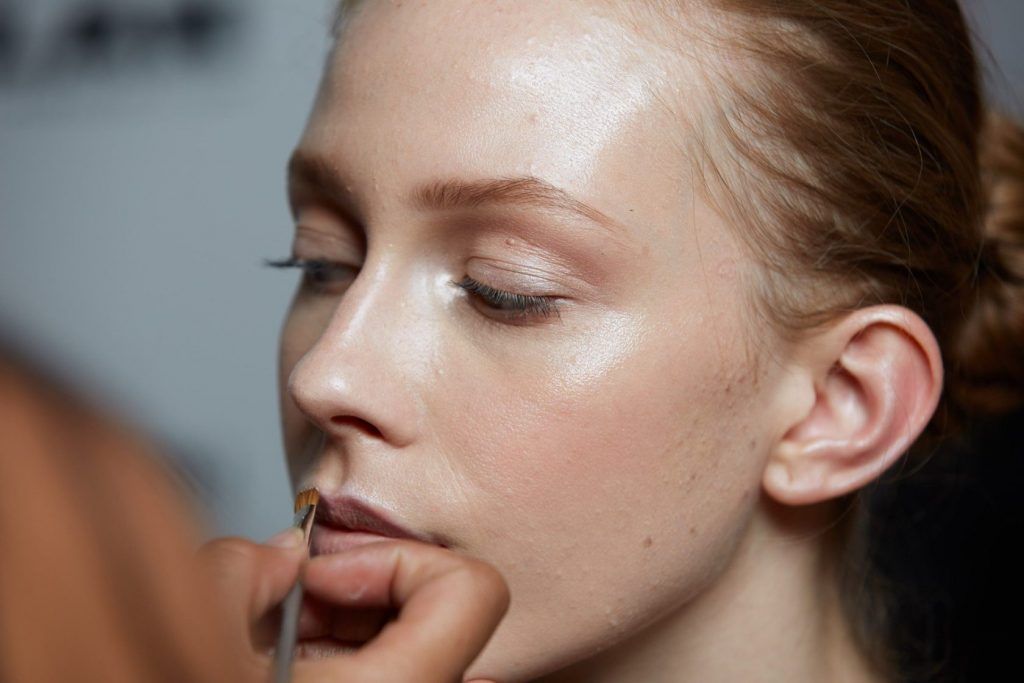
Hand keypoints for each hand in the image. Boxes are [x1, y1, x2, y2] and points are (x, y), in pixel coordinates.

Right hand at [198, 532, 509, 682]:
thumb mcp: (207, 647)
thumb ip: (239, 574)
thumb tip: (278, 551)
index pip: (470, 588)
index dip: (392, 558)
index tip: (322, 574)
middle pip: (426, 606)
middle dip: (348, 588)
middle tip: (279, 607)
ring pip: (404, 638)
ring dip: (335, 623)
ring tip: (266, 645)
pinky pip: (386, 666)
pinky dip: (336, 652)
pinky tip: (277, 664)